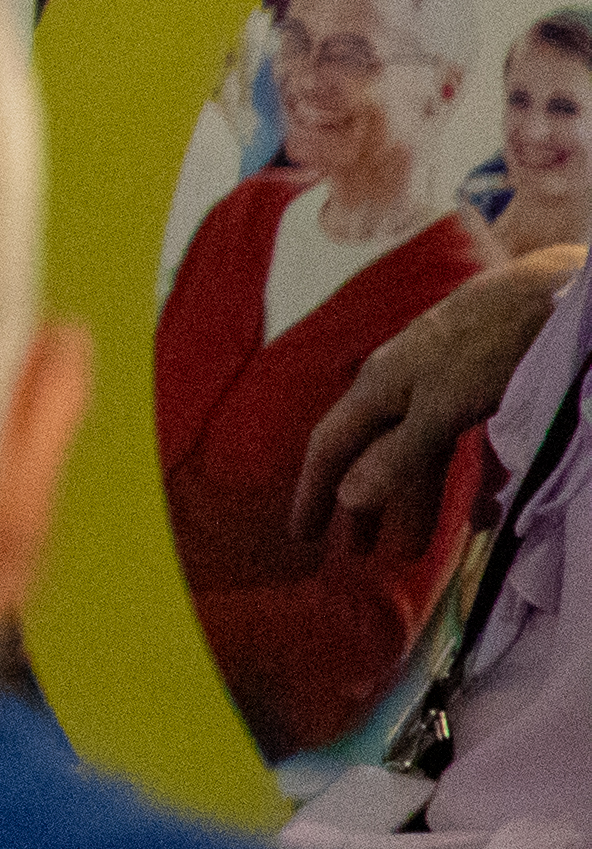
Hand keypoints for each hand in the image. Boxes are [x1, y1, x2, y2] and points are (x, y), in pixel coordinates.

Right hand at [307, 247, 579, 543]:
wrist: (545, 294)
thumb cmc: (487, 347)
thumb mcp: (440, 407)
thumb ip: (397, 455)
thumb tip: (348, 498)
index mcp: (378, 387)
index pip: (330, 446)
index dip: (314, 491)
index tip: (302, 536)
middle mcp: (398, 386)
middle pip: (369, 454)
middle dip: (359, 504)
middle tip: (354, 554)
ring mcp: (434, 387)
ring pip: (412, 454)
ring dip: (408, 500)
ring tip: (408, 547)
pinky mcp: (471, 389)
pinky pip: (451, 447)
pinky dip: (456, 484)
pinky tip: (475, 513)